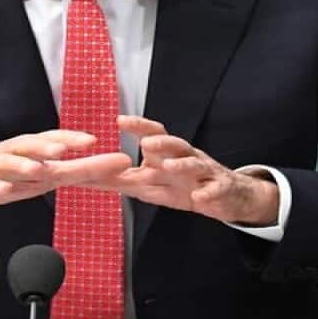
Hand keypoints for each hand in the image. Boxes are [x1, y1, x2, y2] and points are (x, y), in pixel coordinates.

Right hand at [0, 129, 131, 218]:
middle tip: (65, 149)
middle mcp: (8, 152)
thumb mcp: (38, 176)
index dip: (70, 139)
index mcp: (26, 149)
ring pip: (5, 160)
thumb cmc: (1, 177)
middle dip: (47, 145)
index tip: (93, 141)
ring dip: (22, 163)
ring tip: (38, 168)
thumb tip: (106, 169)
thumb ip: (70, 172)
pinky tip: (4, 190)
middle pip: (28, 144)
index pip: (50, 139)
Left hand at [94, 116, 279, 225]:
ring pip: (194, 163)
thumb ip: (125, 180)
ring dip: (181, 164)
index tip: (119, 120)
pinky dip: (207, 193)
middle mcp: (187, 157)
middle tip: (145, 143)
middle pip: (175, 143)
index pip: (154, 134)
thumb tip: (92, 178)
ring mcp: (204, 172)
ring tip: (169, 166)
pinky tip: (199, 197)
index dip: (139, 126)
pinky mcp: (219, 190)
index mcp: (169, 153)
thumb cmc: (185, 186)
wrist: (225, 198)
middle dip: (161, 142)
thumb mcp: (153, 184)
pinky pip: (215, 190)